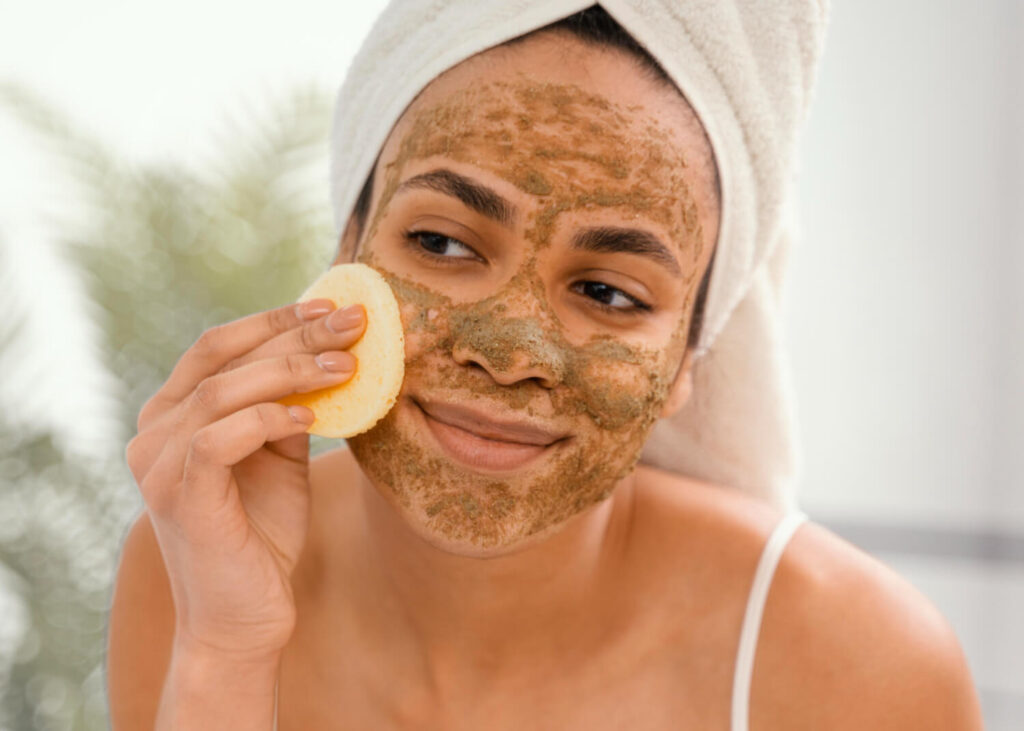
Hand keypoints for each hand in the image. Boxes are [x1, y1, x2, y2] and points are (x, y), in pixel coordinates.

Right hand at [125, 298, 365, 660]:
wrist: (246, 616)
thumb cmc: (263, 533)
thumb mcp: (279, 456)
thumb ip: (286, 407)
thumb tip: (330, 354)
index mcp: (173, 415)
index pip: (218, 345)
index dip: (274, 319)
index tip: (332, 306)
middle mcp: (153, 432)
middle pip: (223, 357)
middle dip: (294, 334)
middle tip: (354, 323)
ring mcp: (158, 464)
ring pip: (221, 390)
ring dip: (290, 371)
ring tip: (346, 367)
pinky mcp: (179, 496)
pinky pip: (220, 437)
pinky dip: (269, 418)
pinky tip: (313, 417)